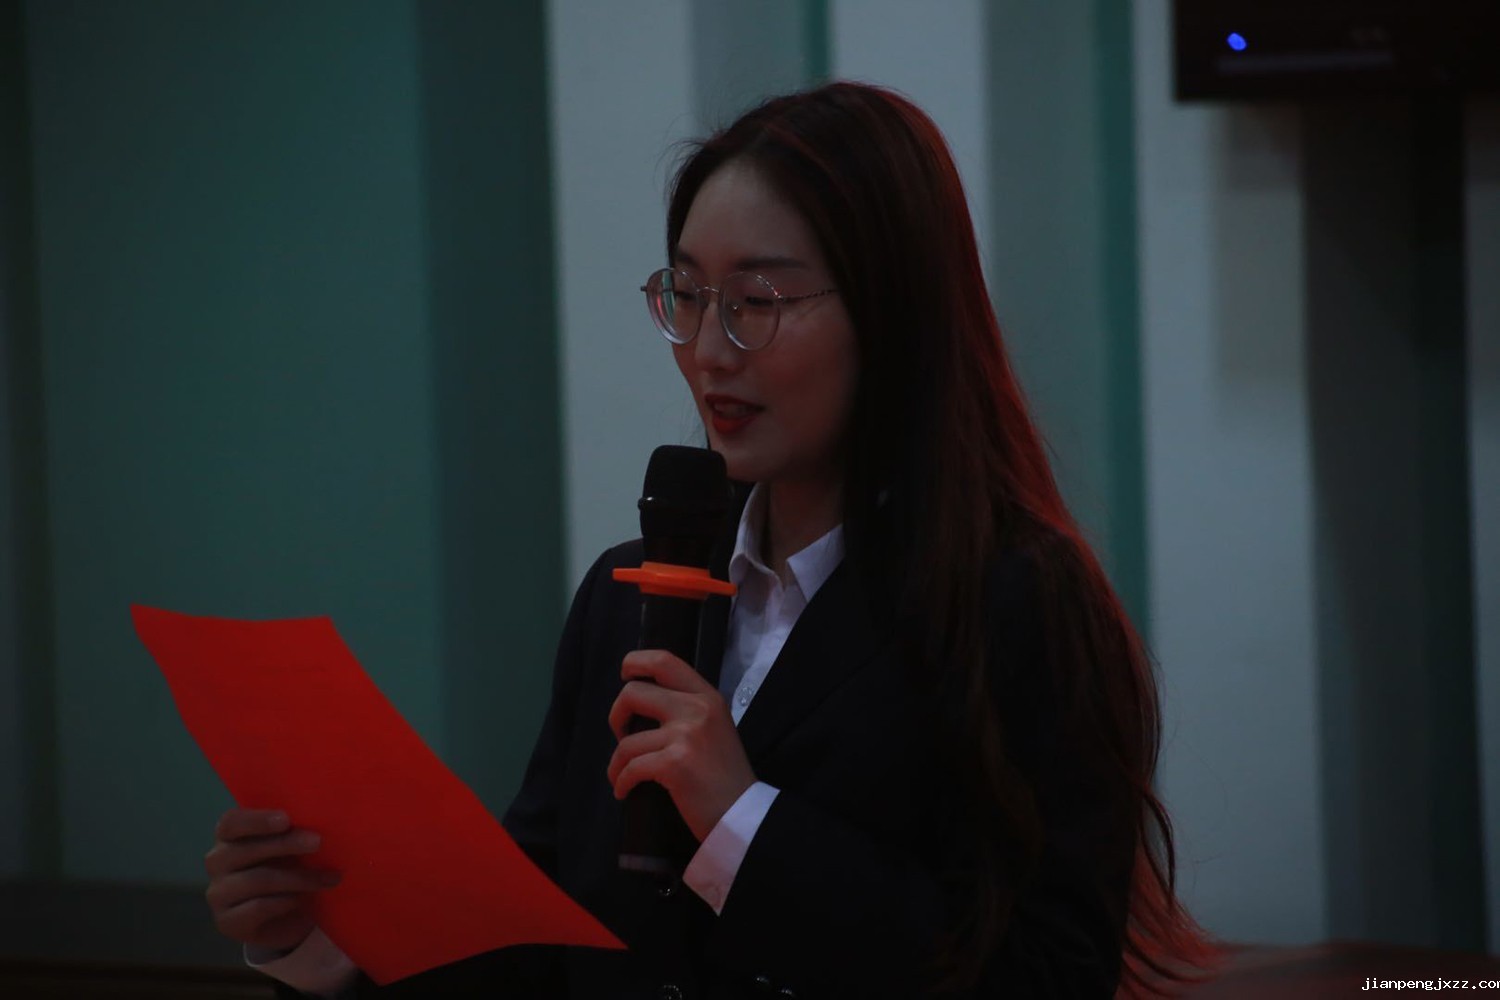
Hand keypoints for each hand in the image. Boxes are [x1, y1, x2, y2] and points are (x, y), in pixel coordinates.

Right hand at [204, 808, 340, 952]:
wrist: (286, 920)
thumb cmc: (287, 871)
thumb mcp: (291, 849)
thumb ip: (293, 833)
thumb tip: (318, 821)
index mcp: (229, 837)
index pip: (231, 823)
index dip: (257, 820)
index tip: (286, 819)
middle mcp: (217, 862)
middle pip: (246, 849)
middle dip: (285, 844)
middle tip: (317, 842)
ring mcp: (219, 894)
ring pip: (257, 880)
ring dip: (298, 878)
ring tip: (327, 878)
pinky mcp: (227, 921)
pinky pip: (259, 907)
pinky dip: (286, 901)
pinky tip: (304, 899)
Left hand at [607, 650, 756, 840]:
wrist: (743, 813)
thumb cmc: (725, 776)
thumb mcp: (715, 728)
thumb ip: (687, 710)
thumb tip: (643, 705)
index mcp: (707, 696)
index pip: (664, 660)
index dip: (636, 662)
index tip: (625, 678)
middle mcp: (697, 709)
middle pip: (632, 693)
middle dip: (616, 716)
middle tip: (623, 737)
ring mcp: (686, 735)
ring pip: (626, 740)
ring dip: (616, 762)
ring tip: (622, 775)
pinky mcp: (674, 763)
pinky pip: (630, 767)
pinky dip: (621, 781)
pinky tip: (624, 791)